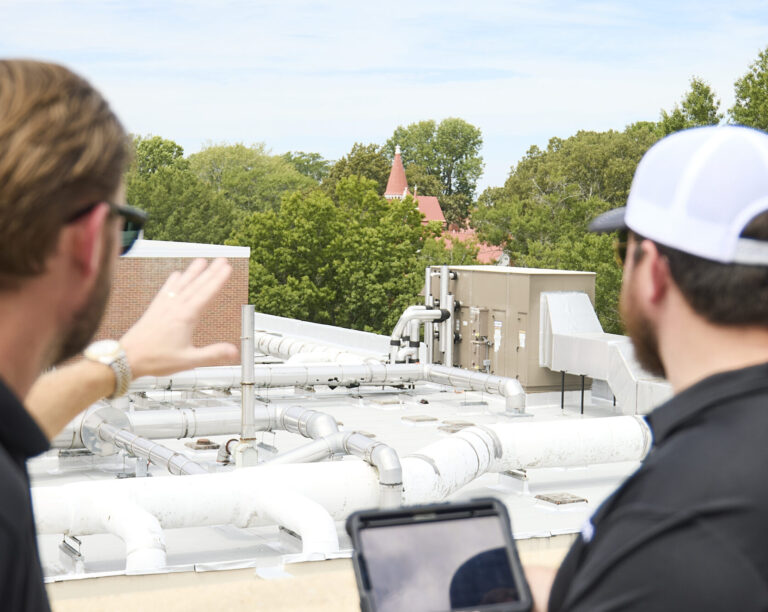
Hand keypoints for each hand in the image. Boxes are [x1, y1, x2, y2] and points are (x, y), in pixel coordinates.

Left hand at [120, 258, 238, 378]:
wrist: (127, 358)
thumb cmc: (155, 359)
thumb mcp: (188, 360)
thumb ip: (212, 354)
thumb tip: (233, 351)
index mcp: (185, 317)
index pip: (206, 294)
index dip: (218, 280)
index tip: (227, 268)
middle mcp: (174, 307)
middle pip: (196, 285)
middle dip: (211, 272)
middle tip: (222, 260)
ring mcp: (164, 306)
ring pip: (182, 284)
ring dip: (193, 272)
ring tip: (202, 261)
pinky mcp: (155, 309)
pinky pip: (167, 289)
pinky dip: (173, 280)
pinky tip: (176, 275)